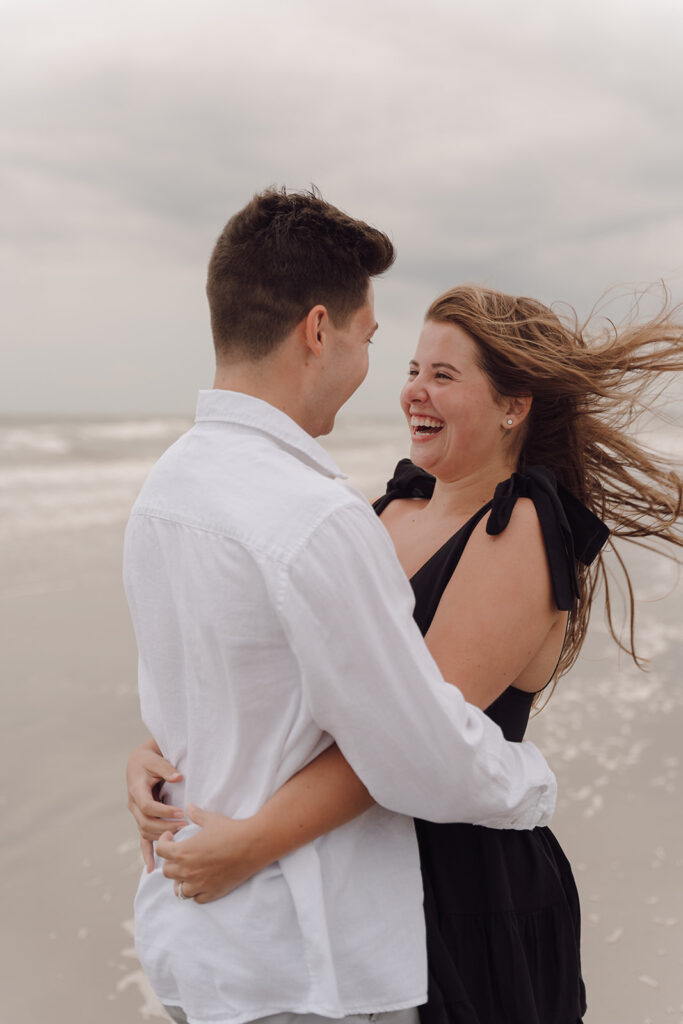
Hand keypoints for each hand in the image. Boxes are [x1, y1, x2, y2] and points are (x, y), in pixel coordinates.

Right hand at [126, 740, 185, 871]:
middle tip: (185, 828)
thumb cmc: (149, 760)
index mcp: (136, 791)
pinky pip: (142, 840)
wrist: (138, 763)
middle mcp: (134, 805)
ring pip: (146, 832)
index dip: (164, 812)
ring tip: (180, 839)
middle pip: (147, 823)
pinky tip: (152, 868)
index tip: (181, 813)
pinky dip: (147, 854)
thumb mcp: (156, 760)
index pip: (148, 807)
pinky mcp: (141, 820)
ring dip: (162, 837)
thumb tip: (178, 778)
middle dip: (166, 827)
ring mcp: (136, 815)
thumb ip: (166, 769)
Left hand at [157, 805, 268, 903]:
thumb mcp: (211, 819)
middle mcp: (188, 871)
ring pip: (179, 889)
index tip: (170, 837)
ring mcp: (199, 884)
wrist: (252, 845)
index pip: (160, 851)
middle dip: (170, 861)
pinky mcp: (212, 892)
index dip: (163, 841)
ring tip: (188, 871)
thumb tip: (188, 807)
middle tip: (179, 853)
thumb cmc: (231, 830)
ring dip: (181, 880)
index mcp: (183, 852)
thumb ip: (196, 815)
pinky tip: (202, 881)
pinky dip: (196, 891)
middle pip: (166, 871)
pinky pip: (196, 898)